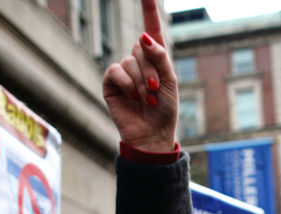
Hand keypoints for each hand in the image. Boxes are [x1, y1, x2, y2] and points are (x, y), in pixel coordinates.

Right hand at [101, 0, 176, 151]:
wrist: (152, 134)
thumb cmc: (165, 109)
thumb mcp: (169, 81)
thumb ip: (159, 56)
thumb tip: (142, 36)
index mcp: (155, 57)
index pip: (151, 28)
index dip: (148, 9)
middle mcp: (138, 60)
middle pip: (141, 47)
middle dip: (152, 70)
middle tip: (156, 91)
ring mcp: (123, 70)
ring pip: (130, 61)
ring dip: (142, 82)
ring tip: (146, 99)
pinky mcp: (111, 82)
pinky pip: (116, 70)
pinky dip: (127, 84)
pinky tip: (132, 98)